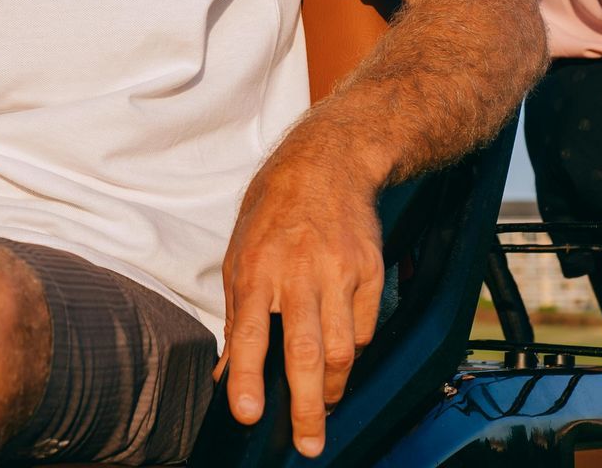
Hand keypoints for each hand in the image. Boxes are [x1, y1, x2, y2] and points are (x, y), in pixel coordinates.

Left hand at [218, 158, 384, 458]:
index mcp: (256, 269)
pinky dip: (352, 347)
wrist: (328, 162)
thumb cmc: (274, 211)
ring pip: (343, 348)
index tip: (248, 413)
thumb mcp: (239, 254)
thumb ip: (238, 315)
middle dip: (308, 407)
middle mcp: (299, 272)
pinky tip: (340, 347)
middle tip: (308, 442)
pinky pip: (364, 327)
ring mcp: (340, 272)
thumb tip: (230, 372)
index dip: (248, 377)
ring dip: (334, 385)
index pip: (251, 334)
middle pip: (307, 352)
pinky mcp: (370, 271)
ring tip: (324, 402)